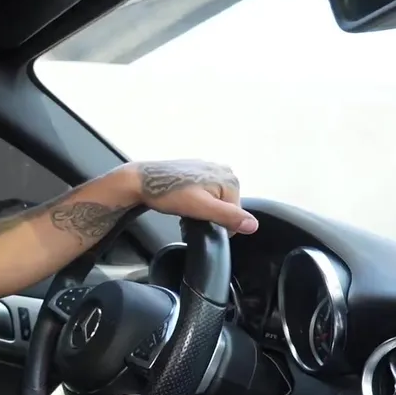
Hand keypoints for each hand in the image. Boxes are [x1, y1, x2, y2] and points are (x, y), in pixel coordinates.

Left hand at [129, 160, 258, 235]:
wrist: (141, 181)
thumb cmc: (169, 194)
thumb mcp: (201, 208)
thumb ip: (228, 216)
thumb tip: (254, 225)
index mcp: (230, 180)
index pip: (235, 216)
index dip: (217, 225)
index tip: (198, 222)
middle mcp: (225, 170)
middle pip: (225, 207)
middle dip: (209, 216)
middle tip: (189, 215)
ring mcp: (211, 168)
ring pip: (214, 201)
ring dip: (202, 209)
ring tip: (184, 208)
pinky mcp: (198, 170)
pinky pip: (205, 192)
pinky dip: (196, 200)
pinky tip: (182, 201)